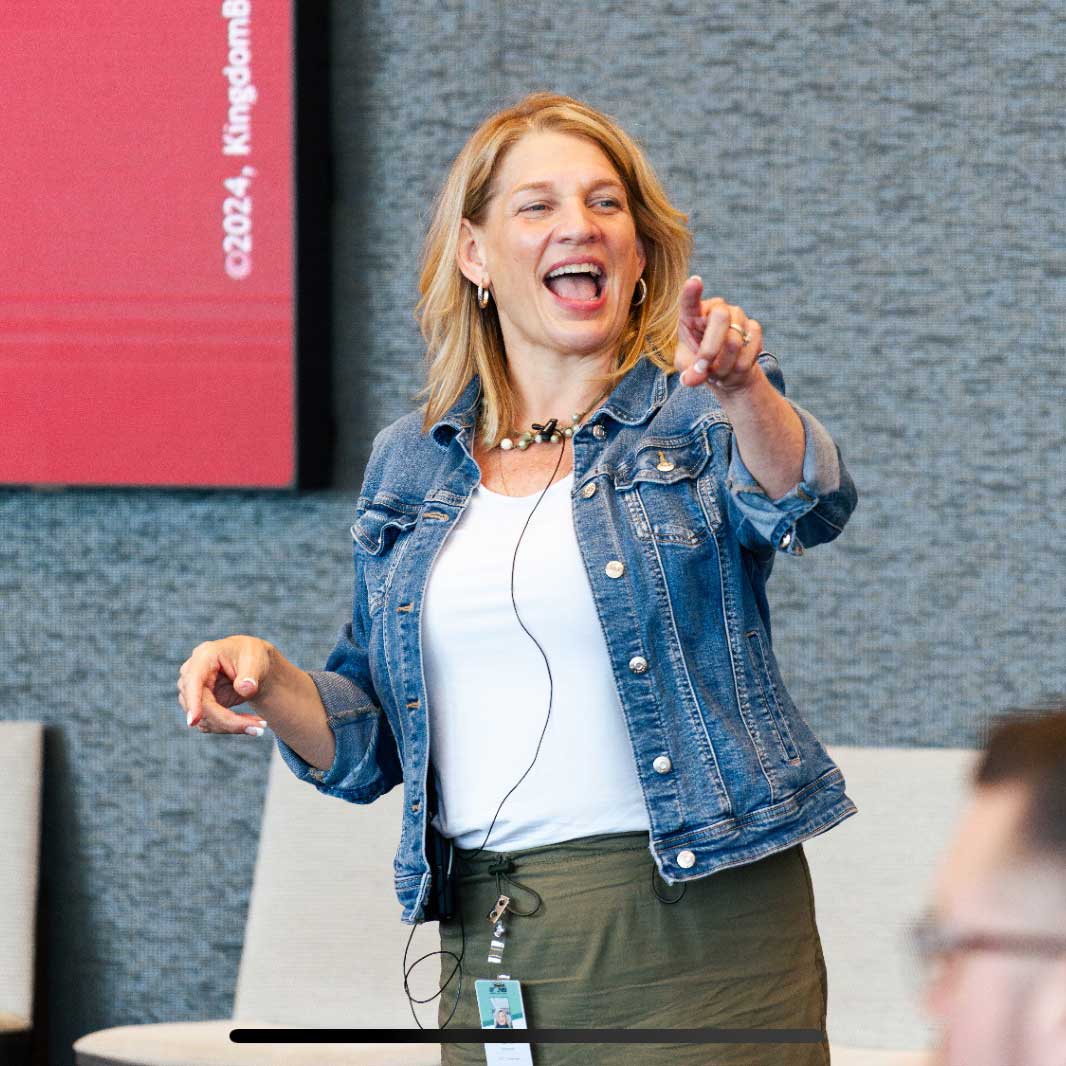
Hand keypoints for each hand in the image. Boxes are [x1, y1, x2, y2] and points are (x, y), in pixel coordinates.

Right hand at [177, 635, 270, 736]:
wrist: (251, 663)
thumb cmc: (251, 655)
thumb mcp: (255, 659)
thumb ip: (250, 674)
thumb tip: (245, 689)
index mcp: (204, 657)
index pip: (193, 681)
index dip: (193, 701)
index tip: (194, 721)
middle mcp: (192, 675)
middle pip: (201, 706)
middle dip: (229, 721)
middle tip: (260, 729)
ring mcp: (193, 693)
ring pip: (205, 720)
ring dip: (233, 726)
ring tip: (260, 725)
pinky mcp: (199, 707)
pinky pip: (211, 724)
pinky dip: (231, 726)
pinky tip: (251, 722)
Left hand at [674, 276, 762, 392]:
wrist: (725, 372)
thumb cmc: (700, 366)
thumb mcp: (688, 372)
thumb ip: (689, 374)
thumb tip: (693, 379)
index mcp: (692, 315)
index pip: (690, 301)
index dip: (692, 292)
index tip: (695, 282)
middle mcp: (716, 309)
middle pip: (721, 317)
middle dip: (711, 349)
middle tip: (703, 369)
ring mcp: (737, 315)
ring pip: (735, 339)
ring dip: (725, 364)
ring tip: (718, 373)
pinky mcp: (754, 327)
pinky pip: (751, 348)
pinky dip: (740, 366)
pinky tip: (734, 367)